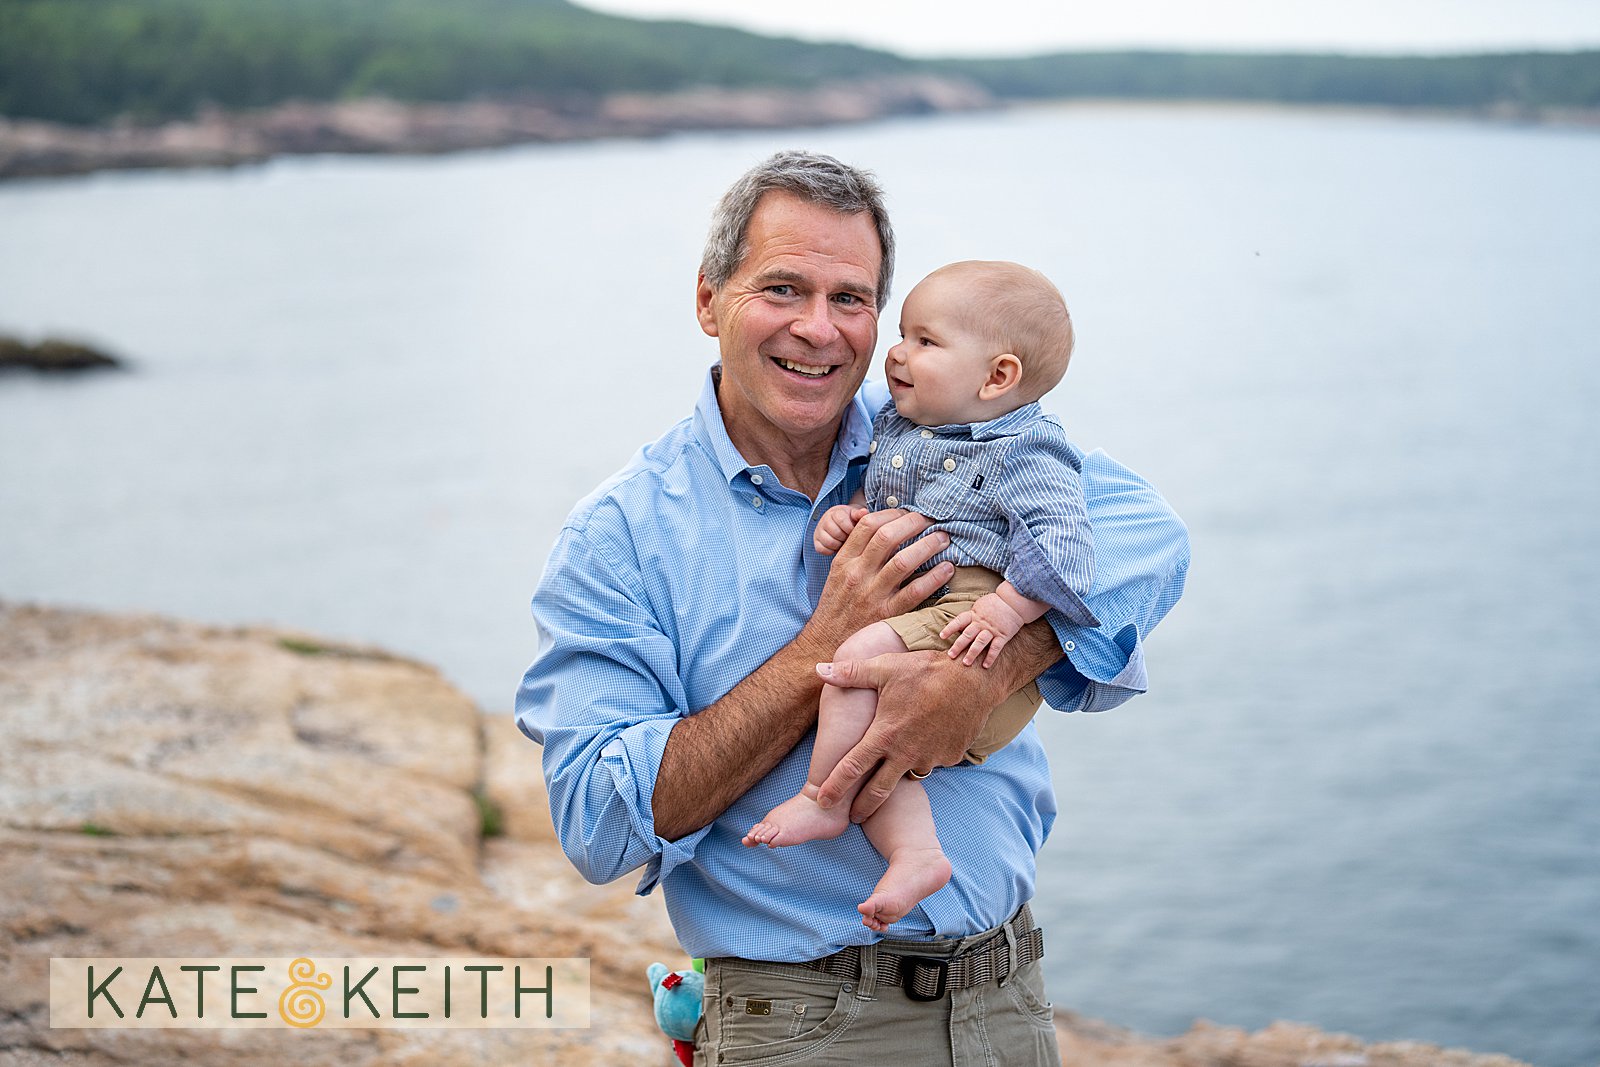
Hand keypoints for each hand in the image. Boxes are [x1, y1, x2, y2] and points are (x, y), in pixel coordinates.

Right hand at [800, 509, 953, 659]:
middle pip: (888, 537)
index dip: (893, 513)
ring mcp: (873, 594)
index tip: (908, 512)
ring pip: (904, 561)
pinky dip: (934, 577)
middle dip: (914, 523)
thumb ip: (857, 549)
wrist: (827, 642)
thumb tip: (885, 525)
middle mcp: (858, 574)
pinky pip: (915, 591)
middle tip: (931, 520)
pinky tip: (947, 568)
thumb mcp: (838, 572)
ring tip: (942, 539)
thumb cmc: (838, 604)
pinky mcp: (887, 614)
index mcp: (844, 560)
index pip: (868, 524)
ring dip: (928, 545)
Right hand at [814, 505, 867, 554]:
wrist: (842, 523)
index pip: (842, 521)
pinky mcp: (816, 541)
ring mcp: (819, 531)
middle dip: (845, 538)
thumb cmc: (851, 520)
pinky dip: (830, 551)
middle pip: (836, 533)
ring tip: (844, 542)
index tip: (854, 532)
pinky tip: (837, 547)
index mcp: (835, 512)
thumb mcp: (856, 515)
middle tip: (849, 538)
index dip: (850, 529)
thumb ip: (860, 514)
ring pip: (828, 542)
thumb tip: (864, 512)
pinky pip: (821, 549)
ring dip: (838, 545)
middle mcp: (824, 520)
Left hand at [815, 619, 1061, 820]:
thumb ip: (851, 674)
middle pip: (878, 790)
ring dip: (899, 772)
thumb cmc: (925, 671)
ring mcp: (930, 758)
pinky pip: (932, 761)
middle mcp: (906, 753)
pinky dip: (925, 755)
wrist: (974, 678)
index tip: (822, 801)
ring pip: (908, 772)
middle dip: (862, 807)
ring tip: (896, 763)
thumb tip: (820, 669)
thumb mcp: (885, 668)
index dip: (835, 787)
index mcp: (885, 734)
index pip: (851, 767)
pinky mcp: (950, 757)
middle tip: (852, 817)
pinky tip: (927, 739)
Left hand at [939, 592, 1025, 667]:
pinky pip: (996, 648)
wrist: (1014, 601)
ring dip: (972, 653)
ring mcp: (992, 630)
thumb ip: (971, 615)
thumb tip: (960, 624)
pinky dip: (991, 657)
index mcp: (974, 614)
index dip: (950, 628)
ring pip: (980, 642)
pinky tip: (985, 666)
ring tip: (966, 663)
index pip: (959, 621)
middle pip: (967, 635)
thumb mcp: (980, 605)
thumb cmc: (996, 603)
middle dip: (958, 645)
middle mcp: (981, 623)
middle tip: (950, 655)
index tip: (942, 636)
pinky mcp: (1003, 635)